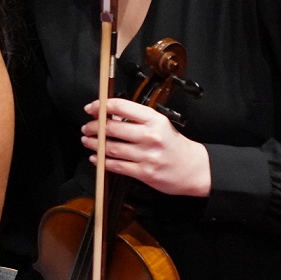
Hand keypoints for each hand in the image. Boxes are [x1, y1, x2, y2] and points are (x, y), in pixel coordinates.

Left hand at [82, 96, 212, 196]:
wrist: (194, 168)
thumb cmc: (174, 144)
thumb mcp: (160, 124)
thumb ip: (137, 119)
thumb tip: (109, 114)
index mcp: (154, 119)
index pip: (121, 107)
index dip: (101, 106)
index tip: (91, 108)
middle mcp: (150, 136)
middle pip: (111, 128)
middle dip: (93, 127)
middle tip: (86, 127)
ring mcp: (147, 155)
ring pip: (111, 148)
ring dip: (94, 144)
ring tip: (87, 141)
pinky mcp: (144, 172)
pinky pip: (117, 166)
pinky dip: (102, 161)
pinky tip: (96, 158)